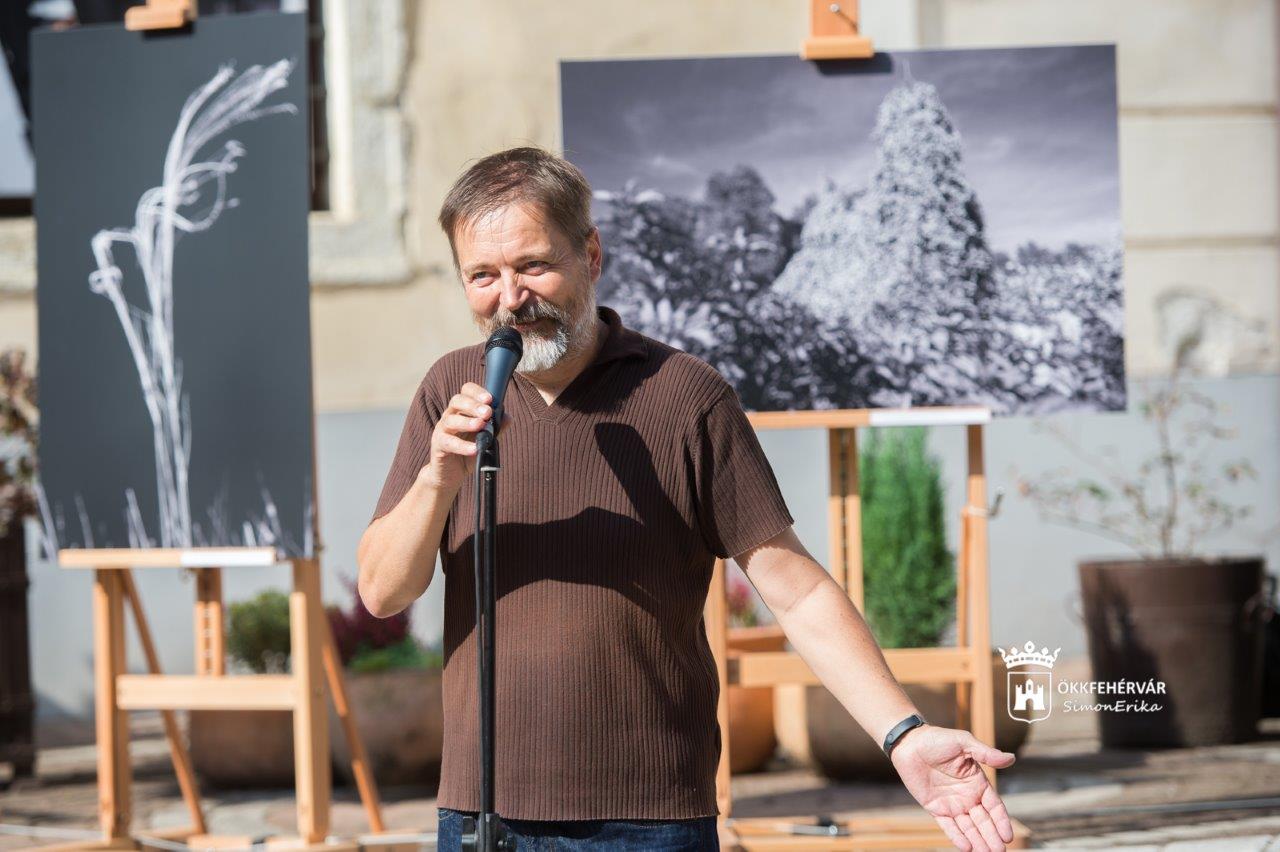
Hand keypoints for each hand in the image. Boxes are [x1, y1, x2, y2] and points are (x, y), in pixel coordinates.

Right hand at [422, 382, 501, 492]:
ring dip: (467, 421)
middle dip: (473, 405)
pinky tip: (474, 449)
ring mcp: (442, 430)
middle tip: (487, 412)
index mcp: (462, 410)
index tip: (490, 399)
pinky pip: (448, 442)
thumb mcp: (485, 439)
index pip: (466, 391)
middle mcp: (450, 415)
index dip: (477, 392)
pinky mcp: (438, 445)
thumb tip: (508, 417)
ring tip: (481, 426)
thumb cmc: (468, 452)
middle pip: (457, 400)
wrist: (451, 474)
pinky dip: (462, 445)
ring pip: (451, 420)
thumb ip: (496, 428)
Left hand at [889, 724, 1016, 850]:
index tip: (1008, 835)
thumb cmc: (937, 739)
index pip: (994, 806)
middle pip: (983, 821)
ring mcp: (952, 803)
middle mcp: (967, 796)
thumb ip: (985, 753)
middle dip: (992, 836)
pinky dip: (957, 836)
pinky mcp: (935, 808)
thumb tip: (1010, 758)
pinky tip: (966, 847)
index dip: (1001, 821)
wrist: (909, 743)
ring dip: (978, 840)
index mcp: (977, 782)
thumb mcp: (963, 742)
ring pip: (968, 827)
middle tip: (1000, 851)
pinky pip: (948, 825)